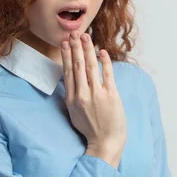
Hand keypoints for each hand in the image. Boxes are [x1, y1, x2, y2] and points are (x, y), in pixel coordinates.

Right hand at [60, 31, 126, 165]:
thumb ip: (71, 96)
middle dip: (75, 47)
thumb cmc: (90, 129)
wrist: (105, 142)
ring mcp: (97, 94)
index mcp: (72, 98)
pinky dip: (105, 61)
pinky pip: (107, 74)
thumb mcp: (74, 113)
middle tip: (74, 33)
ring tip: (86, 37)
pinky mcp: (111, 96)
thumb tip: (69, 81)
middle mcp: (82, 94)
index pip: (68, 72)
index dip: (66, 55)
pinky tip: (102, 51)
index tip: (65, 43)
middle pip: (78, 65)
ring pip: (91, 66)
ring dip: (88, 49)